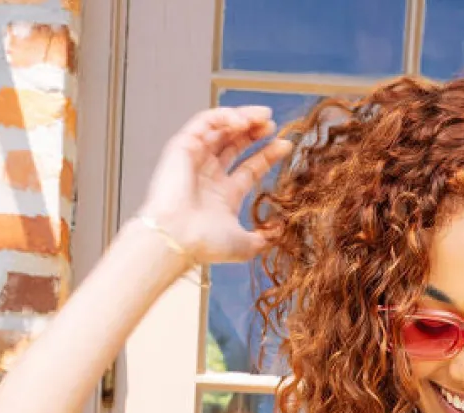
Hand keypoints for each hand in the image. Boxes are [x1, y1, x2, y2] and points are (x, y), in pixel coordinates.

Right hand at [134, 104, 292, 267]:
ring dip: (243, 118)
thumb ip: (264, 238)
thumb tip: (281, 230)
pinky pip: (205, 122)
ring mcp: (195, 159)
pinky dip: (224, 117)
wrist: (177, 237)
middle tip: (272, 124)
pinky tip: (243, 121)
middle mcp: (209, 175)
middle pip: (235, 144)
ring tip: (264, 116)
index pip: (249, 167)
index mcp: (223, 195)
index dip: (268, 154)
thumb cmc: (206, 243)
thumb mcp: (244, 245)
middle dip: (254, 132)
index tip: (286, 145)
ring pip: (221, 128)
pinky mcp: (182, 146)